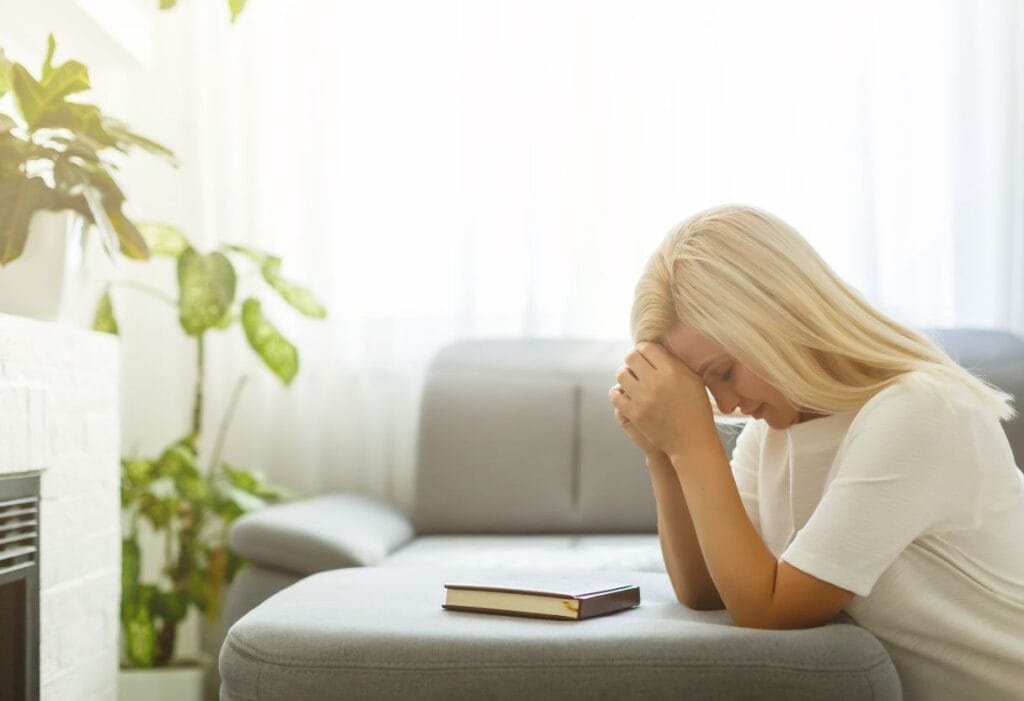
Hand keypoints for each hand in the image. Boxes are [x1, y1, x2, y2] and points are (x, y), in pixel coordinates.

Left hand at [608, 341, 715, 460]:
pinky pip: (615, 395)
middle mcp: (656, 382)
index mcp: (672, 371)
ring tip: (631, 378)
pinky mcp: (634, 414)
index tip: (646, 353)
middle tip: (636, 364)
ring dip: (624, 373)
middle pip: (631, 357)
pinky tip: (625, 393)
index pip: (647, 347)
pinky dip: (617, 392)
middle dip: (632, 358)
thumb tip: (657, 348)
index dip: (645, 348)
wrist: (692, 441)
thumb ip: (675, 362)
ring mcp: (643, 399)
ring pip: (621, 374)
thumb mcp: (693, 380)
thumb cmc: (696, 409)